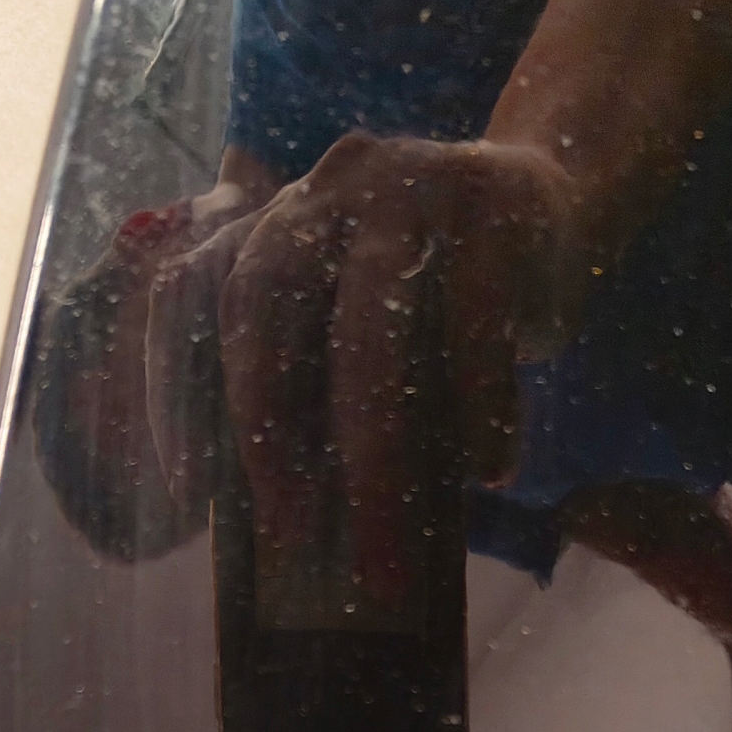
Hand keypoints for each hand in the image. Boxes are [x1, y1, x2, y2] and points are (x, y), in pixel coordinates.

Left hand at [150, 133, 583, 603]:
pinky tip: (490, 473)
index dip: (176, 390)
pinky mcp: (492, 204)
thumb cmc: (440, 292)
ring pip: (372, 334)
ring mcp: (408, 184)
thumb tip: (280, 516)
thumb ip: (311, 377)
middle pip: (266, 305)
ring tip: (388, 547)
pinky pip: (477, 328)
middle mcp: (326, 188)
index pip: (196, 293)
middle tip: (287, 529)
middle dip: (267, 431)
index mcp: (276, 220)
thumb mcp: (359, 316)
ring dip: (377, 458)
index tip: (186, 490)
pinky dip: (483, 411)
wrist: (554, 200)